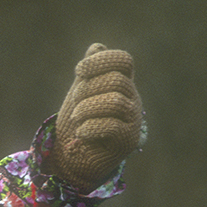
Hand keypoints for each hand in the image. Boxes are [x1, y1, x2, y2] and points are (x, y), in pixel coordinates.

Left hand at [51, 43, 143, 192]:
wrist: (74, 159)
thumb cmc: (78, 124)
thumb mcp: (79, 94)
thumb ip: (88, 73)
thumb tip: (96, 47)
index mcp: (121, 83)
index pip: (123, 60)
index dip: (101, 61)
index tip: (79, 71)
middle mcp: (131, 98)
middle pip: (116, 81)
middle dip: (87, 90)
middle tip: (75, 105)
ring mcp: (132, 119)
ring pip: (115, 102)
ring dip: (87, 109)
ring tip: (76, 119)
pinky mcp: (127, 140)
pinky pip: (112, 126)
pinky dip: (90, 127)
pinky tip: (80, 133)